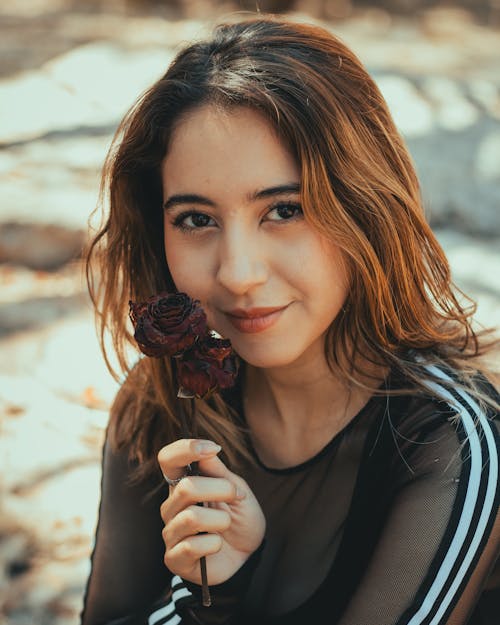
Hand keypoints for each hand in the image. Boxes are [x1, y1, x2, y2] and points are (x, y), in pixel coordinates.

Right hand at [158, 439, 265, 585]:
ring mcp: (171, 532)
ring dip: (221, 520)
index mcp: (183, 483)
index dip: (185, 449)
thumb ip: (220, 473)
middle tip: (236, 496)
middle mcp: (171, 506)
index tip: (212, 448)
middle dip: (221, 489)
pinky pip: (192, 546)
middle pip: (186, 487)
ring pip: (191, 517)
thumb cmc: (240, 519)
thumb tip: (208, 452)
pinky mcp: (174, 559)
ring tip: (226, 525)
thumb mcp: (238, 492)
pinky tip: (217, 545)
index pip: (168, 459)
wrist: (248, 555)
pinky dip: (214, 544)